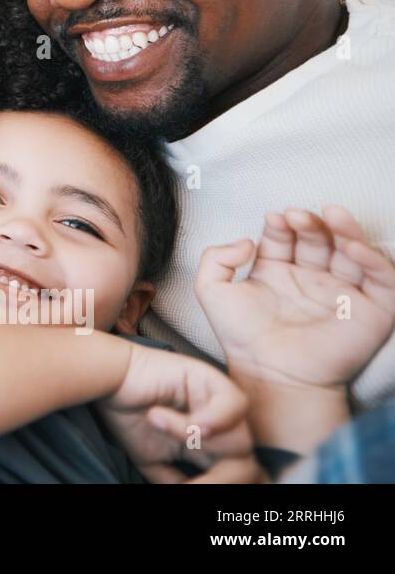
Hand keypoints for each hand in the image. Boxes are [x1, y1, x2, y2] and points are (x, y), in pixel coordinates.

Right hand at [95, 343, 260, 482]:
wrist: (107, 380)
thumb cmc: (125, 414)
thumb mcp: (153, 459)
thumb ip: (176, 479)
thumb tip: (191, 492)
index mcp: (209, 441)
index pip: (233, 472)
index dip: (219, 485)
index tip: (189, 491)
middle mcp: (220, 422)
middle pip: (245, 462)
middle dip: (220, 480)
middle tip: (190, 486)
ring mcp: (217, 400)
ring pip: (241, 441)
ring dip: (207, 450)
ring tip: (173, 441)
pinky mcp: (211, 379)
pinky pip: (233, 407)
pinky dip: (211, 422)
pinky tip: (191, 427)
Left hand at [196, 206, 394, 389]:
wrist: (270, 374)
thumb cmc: (241, 338)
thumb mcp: (211, 291)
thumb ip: (215, 258)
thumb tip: (246, 240)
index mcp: (278, 272)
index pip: (286, 237)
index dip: (283, 224)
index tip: (275, 218)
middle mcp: (311, 279)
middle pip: (319, 239)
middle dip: (311, 223)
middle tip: (298, 216)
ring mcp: (342, 294)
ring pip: (353, 252)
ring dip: (345, 230)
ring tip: (331, 214)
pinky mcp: (371, 312)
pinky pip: (382, 280)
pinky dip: (374, 259)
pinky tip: (353, 247)